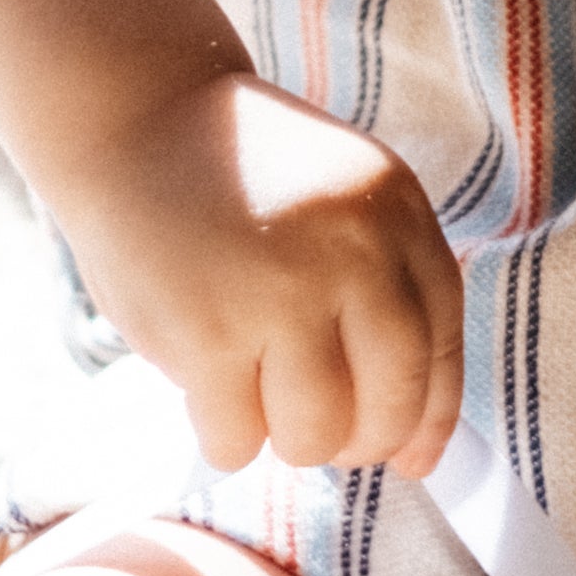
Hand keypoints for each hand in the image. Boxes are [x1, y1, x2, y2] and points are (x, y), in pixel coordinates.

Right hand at [56, 71, 466, 482]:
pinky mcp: (208, 334)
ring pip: (316, 433)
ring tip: (264, 409)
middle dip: (362, 443)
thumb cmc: (240, 177)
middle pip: (390, 401)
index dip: (431, 418)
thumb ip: (383, 288)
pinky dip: (228, 440)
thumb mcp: (343, 202)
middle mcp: (354, 252)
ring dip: (292, 443)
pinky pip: (239, 436)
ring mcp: (282, 294)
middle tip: (329, 442)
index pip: (440, 346)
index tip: (414, 457)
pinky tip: (214, 405)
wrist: (136, 118)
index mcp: (397, 213)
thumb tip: (415, 435)